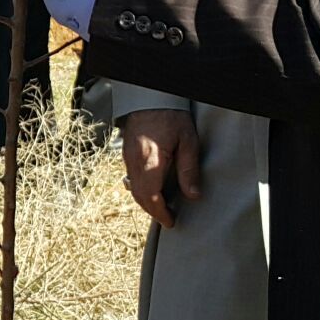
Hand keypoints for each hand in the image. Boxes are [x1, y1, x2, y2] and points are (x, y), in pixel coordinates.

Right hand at [120, 109, 202, 229]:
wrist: (149, 97)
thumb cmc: (171, 116)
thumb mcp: (188, 141)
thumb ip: (189, 169)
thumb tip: (192, 195)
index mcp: (150, 161)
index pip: (151, 196)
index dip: (160, 212)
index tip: (171, 221)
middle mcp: (134, 163)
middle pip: (140, 196)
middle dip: (153, 211)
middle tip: (168, 219)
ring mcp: (127, 158)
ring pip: (134, 189)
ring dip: (147, 201)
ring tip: (162, 207)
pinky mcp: (126, 154)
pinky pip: (132, 178)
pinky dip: (142, 190)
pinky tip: (153, 190)